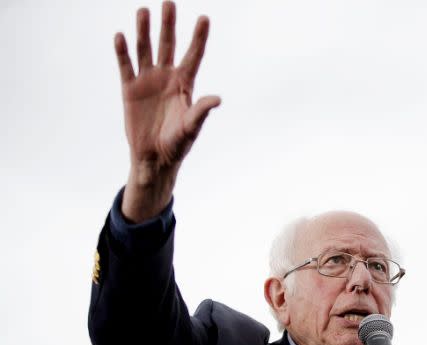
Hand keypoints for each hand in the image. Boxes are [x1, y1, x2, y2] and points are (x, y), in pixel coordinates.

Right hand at [115, 1, 220, 221]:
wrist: (154, 158)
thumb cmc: (178, 144)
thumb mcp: (191, 127)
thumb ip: (201, 111)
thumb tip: (217, 99)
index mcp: (185, 84)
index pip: (194, 56)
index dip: (199, 37)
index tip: (204, 17)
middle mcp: (167, 77)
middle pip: (168, 45)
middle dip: (169, 25)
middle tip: (169, 3)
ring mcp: (147, 81)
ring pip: (145, 50)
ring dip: (144, 31)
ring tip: (144, 11)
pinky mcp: (129, 89)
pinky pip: (125, 66)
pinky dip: (122, 51)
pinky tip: (121, 36)